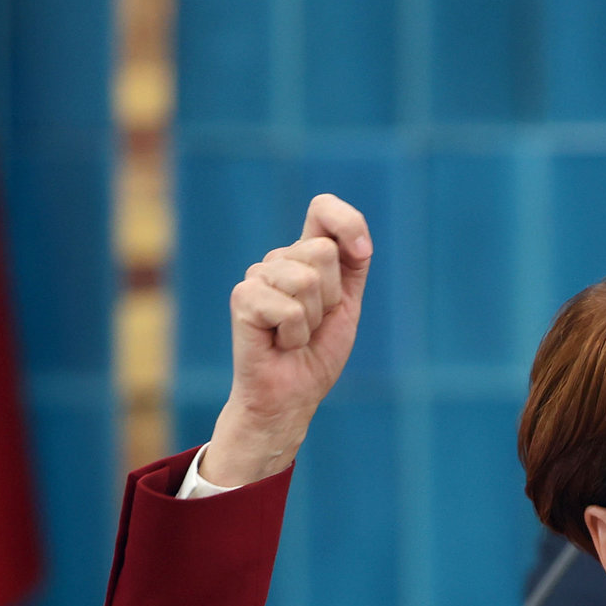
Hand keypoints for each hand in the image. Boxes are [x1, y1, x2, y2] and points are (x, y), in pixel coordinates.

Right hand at [202, 194, 372, 486]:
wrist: (292, 396)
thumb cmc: (317, 353)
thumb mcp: (346, 304)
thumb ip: (353, 264)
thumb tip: (359, 243)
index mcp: (306, 256)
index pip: (323, 208)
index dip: (346, 222)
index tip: (362, 253)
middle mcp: (279, 260)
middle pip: (323, 251)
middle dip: (331, 297)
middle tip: (314, 325)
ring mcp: (257, 277)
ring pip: (307, 281)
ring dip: (313, 320)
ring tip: (296, 336)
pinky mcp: (243, 299)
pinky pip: (288, 309)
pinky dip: (294, 336)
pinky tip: (281, 344)